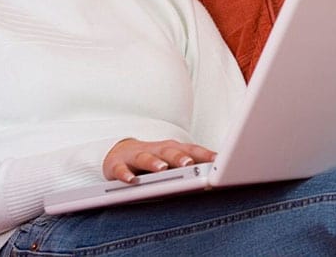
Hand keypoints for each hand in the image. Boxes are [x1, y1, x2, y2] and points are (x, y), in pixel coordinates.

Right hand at [102, 139, 216, 182]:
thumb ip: (191, 171)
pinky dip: (125, 174)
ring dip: (154, 163)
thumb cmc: (154, 161)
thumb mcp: (172, 164)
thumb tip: (215, 184)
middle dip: (180, 157)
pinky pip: (121, 169)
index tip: (217, 160)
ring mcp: (137, 156)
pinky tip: (131, 180)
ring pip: (146, 157)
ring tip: (162, 168)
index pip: (191, 150)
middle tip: (189, 164)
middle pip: (170, 152)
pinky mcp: (118, 164)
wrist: (120, 153)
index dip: (204, 154)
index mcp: (173, 150)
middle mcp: (156, 150)